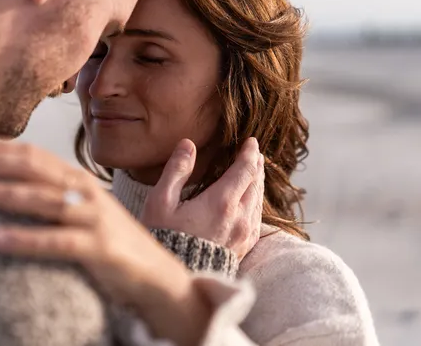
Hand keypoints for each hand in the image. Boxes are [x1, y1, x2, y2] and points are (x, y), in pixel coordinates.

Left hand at [0, 140, 210, 345]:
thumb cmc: (105, 240)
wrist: (155, 275)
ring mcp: (93, 217)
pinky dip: (25, 239)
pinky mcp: (99, 247)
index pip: (30, 154)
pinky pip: (57, 241)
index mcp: (75, 177)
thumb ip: (48, 194)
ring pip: (41, 199)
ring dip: (1, 194)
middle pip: (31, 169)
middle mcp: (84, 190)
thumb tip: (1, 185)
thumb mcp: (78, 209)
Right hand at [143, 137, 264, 261]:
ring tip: (254, 173)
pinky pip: (257, 220)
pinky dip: (256, 203)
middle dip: (256, 166)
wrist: (175, 279)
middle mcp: (239, 217)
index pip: (245, 170)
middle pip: (256, 184)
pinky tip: (251, 201)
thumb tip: (188, 144)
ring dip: (258, 184)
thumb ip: (176, 171)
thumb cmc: (164, 237)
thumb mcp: (161, 201)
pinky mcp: (243, 247)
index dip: (249, 153)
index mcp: (221, 202)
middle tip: (254, 153)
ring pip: (259, 202)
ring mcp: (244, 234)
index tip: (251, 141)